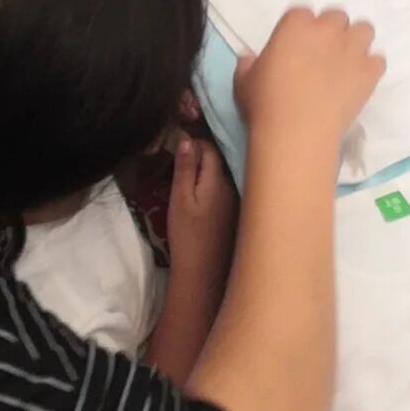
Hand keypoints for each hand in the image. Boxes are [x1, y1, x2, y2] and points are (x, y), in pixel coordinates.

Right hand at [168, 138, 237, 283]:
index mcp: (217, 179)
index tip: (176, 145)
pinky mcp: (231, 213)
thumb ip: (184, 168)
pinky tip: (198, 195)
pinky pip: (221, 188)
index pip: (209, 148)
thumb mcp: (180, 198)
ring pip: (219, 174)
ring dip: (205, 170)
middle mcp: (230, 186)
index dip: (193, 142)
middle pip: (216, 160)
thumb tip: (186, 138)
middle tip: (178, 160)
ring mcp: (233, 200)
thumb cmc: (187, 234)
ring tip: (185, 175)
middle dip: (200, 155)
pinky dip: (209, 184)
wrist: (201, 272)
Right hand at [234, 6, 384, 154]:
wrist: (297, 132)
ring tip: (347, 62)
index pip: (302, 13)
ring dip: (356, 42)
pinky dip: (370, 68)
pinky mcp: (369, 72)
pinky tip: (359, 81)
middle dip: (331, 31)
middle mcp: (327, 29)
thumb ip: (248, 64)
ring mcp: (352, 48)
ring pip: (364, 30)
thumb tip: (250, 59)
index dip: (300, 29)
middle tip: (323, 54)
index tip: (296, 46)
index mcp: (295, 23)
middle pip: (336, 16)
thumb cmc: (265, 103)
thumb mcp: (244, 81)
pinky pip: (378, 60)